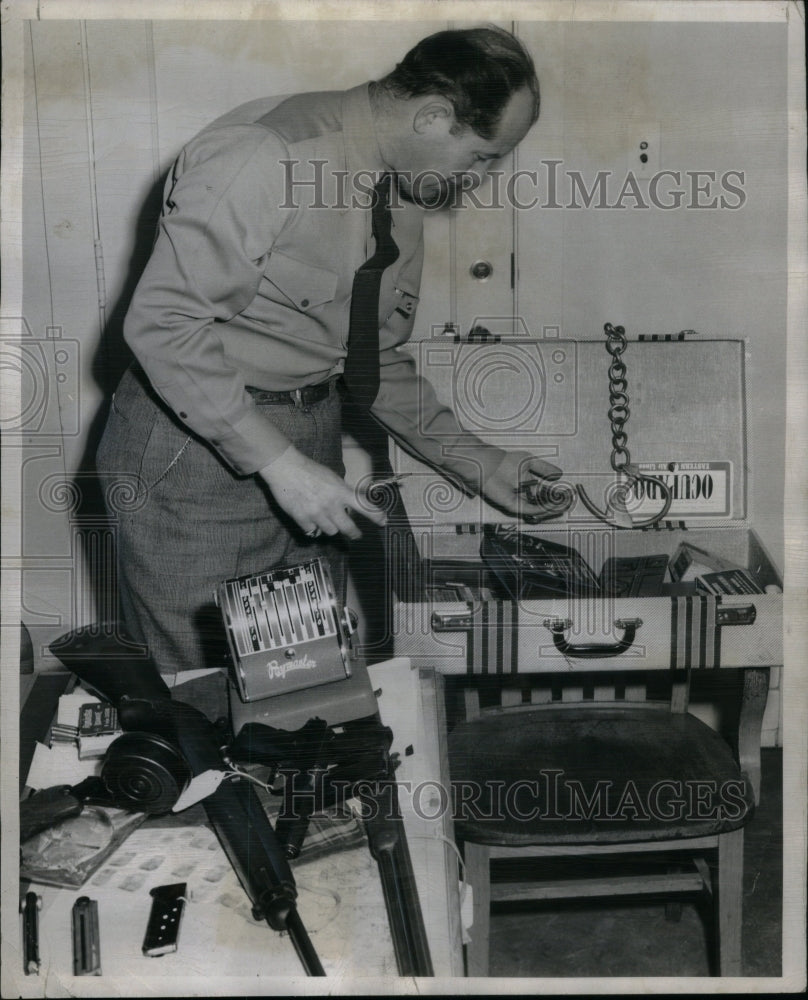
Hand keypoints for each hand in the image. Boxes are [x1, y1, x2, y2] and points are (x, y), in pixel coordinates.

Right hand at [258, 446, 386, 539]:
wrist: (286, 468)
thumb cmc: (310, 470)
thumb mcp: (333, 478)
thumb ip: (342, 493)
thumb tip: (350, 506)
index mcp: (341, 491)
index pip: (364, 506)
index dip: (376, 516)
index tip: (383, 521)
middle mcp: (331, 504)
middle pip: (348, 528)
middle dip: (354, 533)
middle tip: (356, 535)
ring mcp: (316, 513)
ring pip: (330, 531)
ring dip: (330, 527)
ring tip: (326, 519)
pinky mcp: (302, 518)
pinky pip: (312, 531)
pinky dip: (313, 528)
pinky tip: (311, 519)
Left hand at [481, 450, 565, 518]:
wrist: (488, 465)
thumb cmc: (505, 461)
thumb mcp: (529, 462)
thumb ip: (545, 468)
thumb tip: (559, 474)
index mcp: (527, 483)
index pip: (545, 492)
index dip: (557, 494)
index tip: (568, 493)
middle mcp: (523, 494)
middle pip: (543, 502)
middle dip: (556, 503)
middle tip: (569, 502)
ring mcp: (518, 500)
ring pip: (538, 508)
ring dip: (552, 508)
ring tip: (565, 505)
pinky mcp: (512, 505)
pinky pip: (530, 509)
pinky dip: (542, 509)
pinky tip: (552, 505)